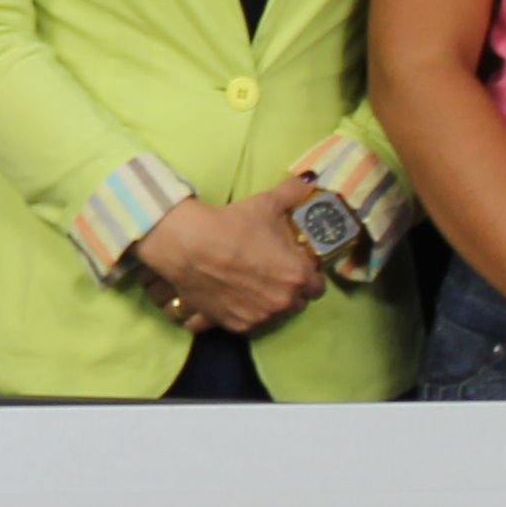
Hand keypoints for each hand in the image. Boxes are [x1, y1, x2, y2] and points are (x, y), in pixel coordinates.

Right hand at [130, 192, 327, 336]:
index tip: (300, 268)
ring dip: (270, 305)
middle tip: (277, 276)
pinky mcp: (233, 326)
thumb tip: (308, 181)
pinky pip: (248, 325)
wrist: (187, 244)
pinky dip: (244, 314)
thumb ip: (293, 193)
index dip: (311, 277)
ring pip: (274, 317)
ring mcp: (257, 318)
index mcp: (296, 276)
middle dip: (292, 292)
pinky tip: (235, 298)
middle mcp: (280, 302)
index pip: (318, 287)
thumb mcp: (266, 203)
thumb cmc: (231, 224)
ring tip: (256, 288)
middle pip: (298, 304)